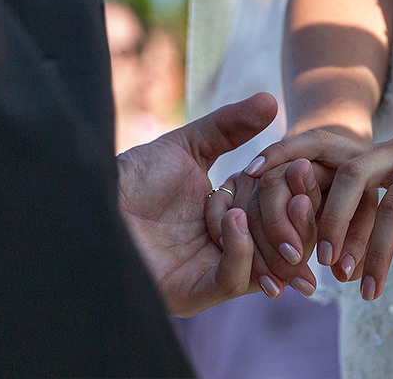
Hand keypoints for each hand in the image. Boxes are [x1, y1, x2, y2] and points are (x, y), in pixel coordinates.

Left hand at [118, 93, 314, 315]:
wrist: (87, 202)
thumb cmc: (132, 177)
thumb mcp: (188, 145)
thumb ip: (229, 126)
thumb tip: (272, 100)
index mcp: (232, 219)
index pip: (278, 212)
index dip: (294, 192)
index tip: (305, 166)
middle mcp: (227, 250)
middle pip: (281, 241)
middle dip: (298, 216)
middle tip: (303, 185)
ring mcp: (210, 274)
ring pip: (267, 264)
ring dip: (279, 233)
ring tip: (287, 201)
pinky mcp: (192, 293)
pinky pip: (232, 280)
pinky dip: (241, 251)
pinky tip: (233, 218)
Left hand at [248, 89, 392, 298]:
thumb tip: (374, 238)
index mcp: (386, 149)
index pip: (331, 160)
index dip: (297, 176)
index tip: (271, 206)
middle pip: (350, 178)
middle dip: (329, 220)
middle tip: (322, 265)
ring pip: (391, 203)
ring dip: (374, 248)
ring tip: (365, 289)